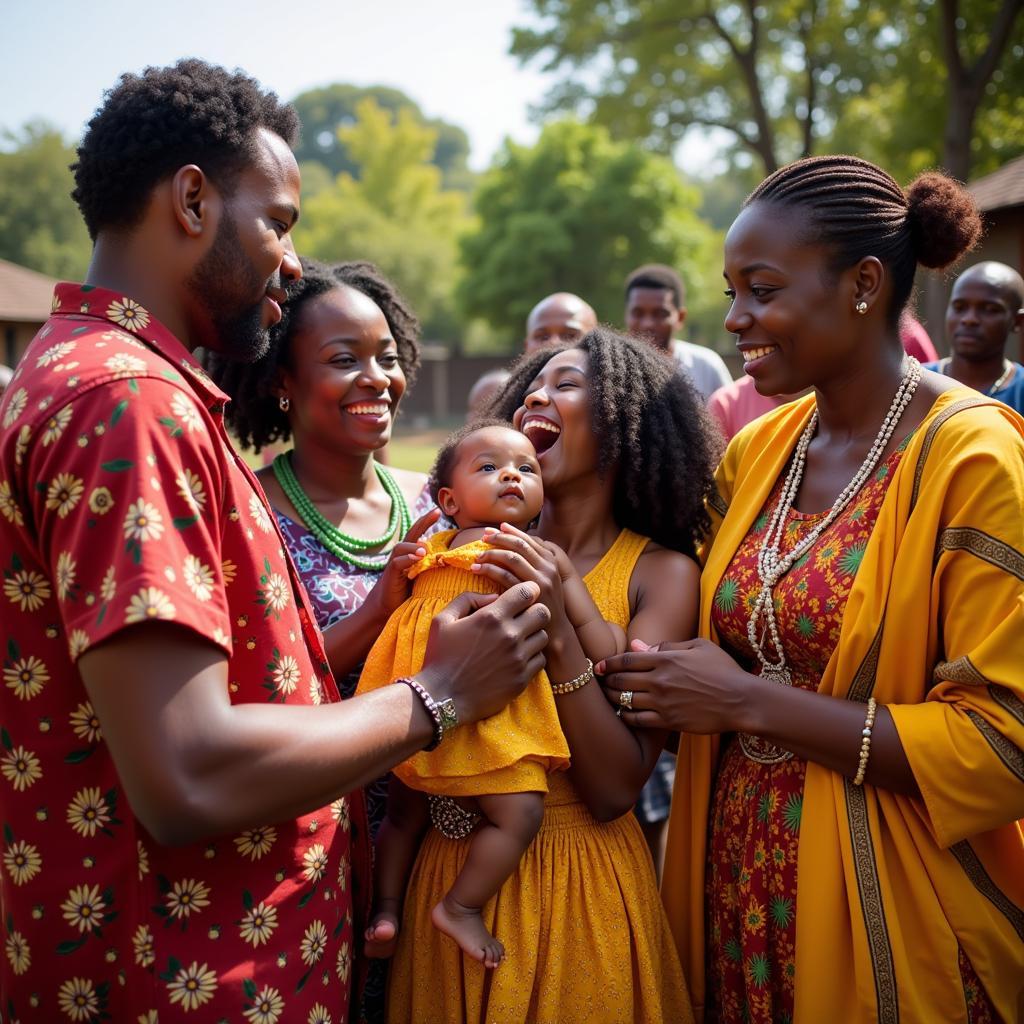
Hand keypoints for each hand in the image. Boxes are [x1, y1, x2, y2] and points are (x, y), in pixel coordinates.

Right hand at [370, 508, 440, 616]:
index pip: (418, 533)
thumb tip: (445, 557)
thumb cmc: (406, 593)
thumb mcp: (422, 577)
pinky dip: (407, 559)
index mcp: (409, 553)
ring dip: (414, 545)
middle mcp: (401, 555)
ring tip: (425, 549)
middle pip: (411, 533)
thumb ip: (429, 565)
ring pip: (402, 547)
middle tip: (435, 512)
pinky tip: (417, 558)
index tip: (438, 511)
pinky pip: (397, 563)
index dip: (426, 521)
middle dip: (423, 522)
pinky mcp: (390, 575)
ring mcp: (394, 564)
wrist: (386, 608)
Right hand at [418, 582, 549, 723]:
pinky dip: (532, 656)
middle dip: (534, 611)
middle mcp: (509, 636)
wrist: (441, 697)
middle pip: (543, 612)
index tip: (522, 596)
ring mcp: (518, 659)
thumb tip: (494, 597)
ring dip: (533, 635)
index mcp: (491, 617)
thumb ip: (468, 600)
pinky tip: (517, 658)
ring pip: (544, 636)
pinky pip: (541, 659)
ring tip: (519, 639)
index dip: (528, 590)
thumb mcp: (443, 620)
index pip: (527, 592)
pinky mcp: (522, 679)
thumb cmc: (440, 657)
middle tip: (523, 617)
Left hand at [471, 523, 568, 624]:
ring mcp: (539, 581)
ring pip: (512, 558)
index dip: (510, 532)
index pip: (528, 539)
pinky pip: (505, 576)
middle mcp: (547, 568)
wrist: (555, 631)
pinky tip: (477, 569)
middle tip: (483, 537)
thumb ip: (535, 562)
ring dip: (491, 553)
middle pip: (519, 545)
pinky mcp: (528, 595)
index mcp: (551, 561)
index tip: (495, 528)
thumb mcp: (546, 579)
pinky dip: (489, 569)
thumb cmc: (545, 604)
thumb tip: (515, 543)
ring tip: (478, 556)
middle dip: (499, 538)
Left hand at [597, 638, 755, 733]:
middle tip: (599, 682)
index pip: (626, 659)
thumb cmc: (722, 669)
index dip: (608, 662)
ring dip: (612, 698)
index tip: (599, 665)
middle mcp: (660, 680)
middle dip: (606, 680)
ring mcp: (663, 702)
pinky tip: (623, 714)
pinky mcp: (669, 721)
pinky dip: (626, 717)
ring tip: (607, 697)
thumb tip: (637, 646)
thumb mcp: (697, 646)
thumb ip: (666, 646)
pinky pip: (637, 720)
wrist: (740, 700)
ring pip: (625, 700)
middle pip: (621, 679)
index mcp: (666, 659)